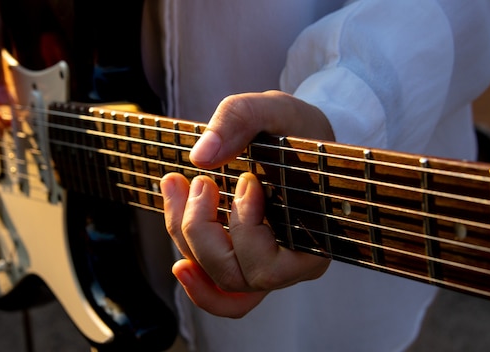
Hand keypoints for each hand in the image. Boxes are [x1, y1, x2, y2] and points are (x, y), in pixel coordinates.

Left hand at [161, 90, 334, 317]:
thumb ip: (239, 119)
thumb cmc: (296, 128)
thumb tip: (200, 156)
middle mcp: (293, 263)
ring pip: (219, 280)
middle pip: (234, 275)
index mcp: (314, 237)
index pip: (269, 266)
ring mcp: (268, 266)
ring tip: (175, 189)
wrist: (299, 136)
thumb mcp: (274, 110)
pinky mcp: (248, 262)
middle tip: (200, 182)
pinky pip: (223, 296)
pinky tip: (179, 262)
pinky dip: (198, 285)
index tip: (247, 180)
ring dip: (186, 238)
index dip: (245, 226)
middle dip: (201, 228)